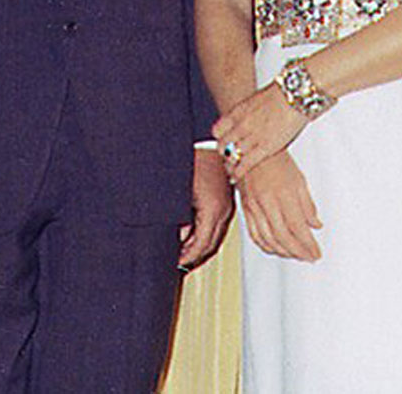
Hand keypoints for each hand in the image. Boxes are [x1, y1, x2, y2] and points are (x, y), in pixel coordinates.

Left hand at [177, 148, 234, 269]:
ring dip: (200, 244)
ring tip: (183, 250)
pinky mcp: (225, 199)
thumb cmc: (187, 162)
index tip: (176, 262)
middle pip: (210, 243)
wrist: (201, 140)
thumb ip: (179, 219)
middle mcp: (223, 209)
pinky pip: (216, 223)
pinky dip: (205, 232)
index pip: (202, 244)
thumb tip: (180, 237)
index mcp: (213, 210)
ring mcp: (226, 204)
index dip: (188, 256)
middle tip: (177, 261)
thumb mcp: (179, 194)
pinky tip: (191, 232)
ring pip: (215, 235)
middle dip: (194, 255)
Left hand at [213, 82, 306, 180]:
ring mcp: (252, 136)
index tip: (223, 143)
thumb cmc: (282, 95)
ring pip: (232, 156)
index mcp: (238, 112)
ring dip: (231, 163)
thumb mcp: (256, 101)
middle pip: (223, 145)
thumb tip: (246, 121)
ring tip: (233, 169)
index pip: (217, 130)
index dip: (219, 139)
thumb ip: (248, 113)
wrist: (296, 95)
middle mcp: (242, 124)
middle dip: (224, 153)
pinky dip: (239, 172)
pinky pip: (245, 164)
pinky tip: (236, 176)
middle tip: (228, 158)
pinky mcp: (266, 147)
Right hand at [239, 152, 321, 260]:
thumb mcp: (298, 179)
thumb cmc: (276, 160)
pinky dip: (266, 246)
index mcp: (284, 194)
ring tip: (295, 255)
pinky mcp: (246, 208)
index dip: (308, 244)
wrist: (251, 150)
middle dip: (298, 252)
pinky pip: (254, 234)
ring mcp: (255, 206)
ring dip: (283, 252)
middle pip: (283, 237)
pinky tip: (275, 249)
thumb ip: (308, 204)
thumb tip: (316, 225)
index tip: (316, 253)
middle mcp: (268, 202)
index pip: (298, 227)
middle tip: (309, 257)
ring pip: (268, 239)